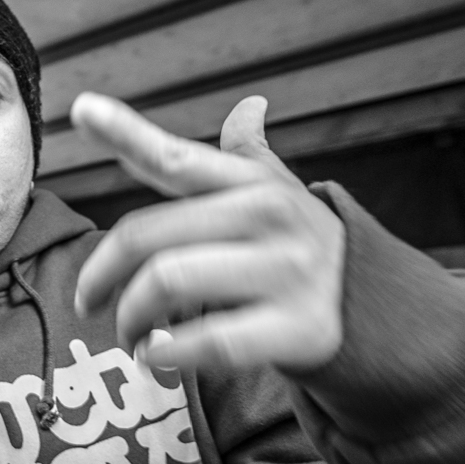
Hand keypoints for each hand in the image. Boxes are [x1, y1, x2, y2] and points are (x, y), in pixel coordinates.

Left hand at [72, 93, 344, 373]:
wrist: (384, 311)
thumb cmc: (306, 249)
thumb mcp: (283, 197)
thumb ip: (248, 158)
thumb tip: (249, 105)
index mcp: (252, 183)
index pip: (176, 157)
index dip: (125, 132)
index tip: (81, 109)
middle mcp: (268, 217)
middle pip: (148, 237)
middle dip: (102, 275)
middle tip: (91, 302)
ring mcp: (286, 272)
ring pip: (168, 284)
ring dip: (131, 318)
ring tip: (132, 336)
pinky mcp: (299, 329)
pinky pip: (212, 342)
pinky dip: (170, 354)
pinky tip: (157, 357)